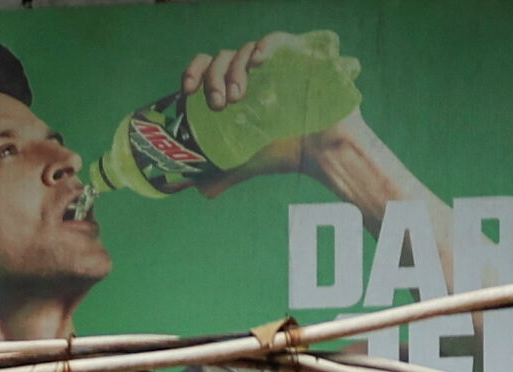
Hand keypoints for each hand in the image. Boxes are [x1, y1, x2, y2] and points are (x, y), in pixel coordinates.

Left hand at [191, 37, 365, 182]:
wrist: (324, 154)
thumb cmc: (289, 152)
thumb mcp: (249, 162)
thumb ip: (225, 172)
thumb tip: (201, 190)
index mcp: (235, 90)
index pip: (207, 69)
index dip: (193, 73)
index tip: (188, 91)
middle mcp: (252, 73)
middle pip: (221, 58)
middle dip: (213, 78)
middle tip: (218, 104)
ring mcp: (274, 63)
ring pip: (243, 50)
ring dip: (234, 69)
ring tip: (238, 97)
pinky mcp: (296, 57)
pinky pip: (276, 39)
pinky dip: (264, 44)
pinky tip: (257, 61)